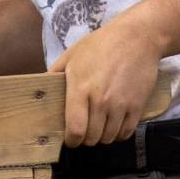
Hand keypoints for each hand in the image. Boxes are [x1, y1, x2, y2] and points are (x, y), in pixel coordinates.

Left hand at [55, 20, 162, 145]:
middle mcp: (101, 101)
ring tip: (100, 126)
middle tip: (85, 130)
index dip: (71, 140)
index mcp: (80, 89)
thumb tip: (42, 90)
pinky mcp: (137, 106)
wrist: (137, 38)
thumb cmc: (101, 44)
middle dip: (86, 138)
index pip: (75, 130)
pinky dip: (118, 133)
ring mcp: (120, 105)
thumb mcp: (72, 55)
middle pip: (91, 138)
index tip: (70, 138)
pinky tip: (114, 124)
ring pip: (108, 138)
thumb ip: (55, 74)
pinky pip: (126, 133)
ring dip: (102, 136)